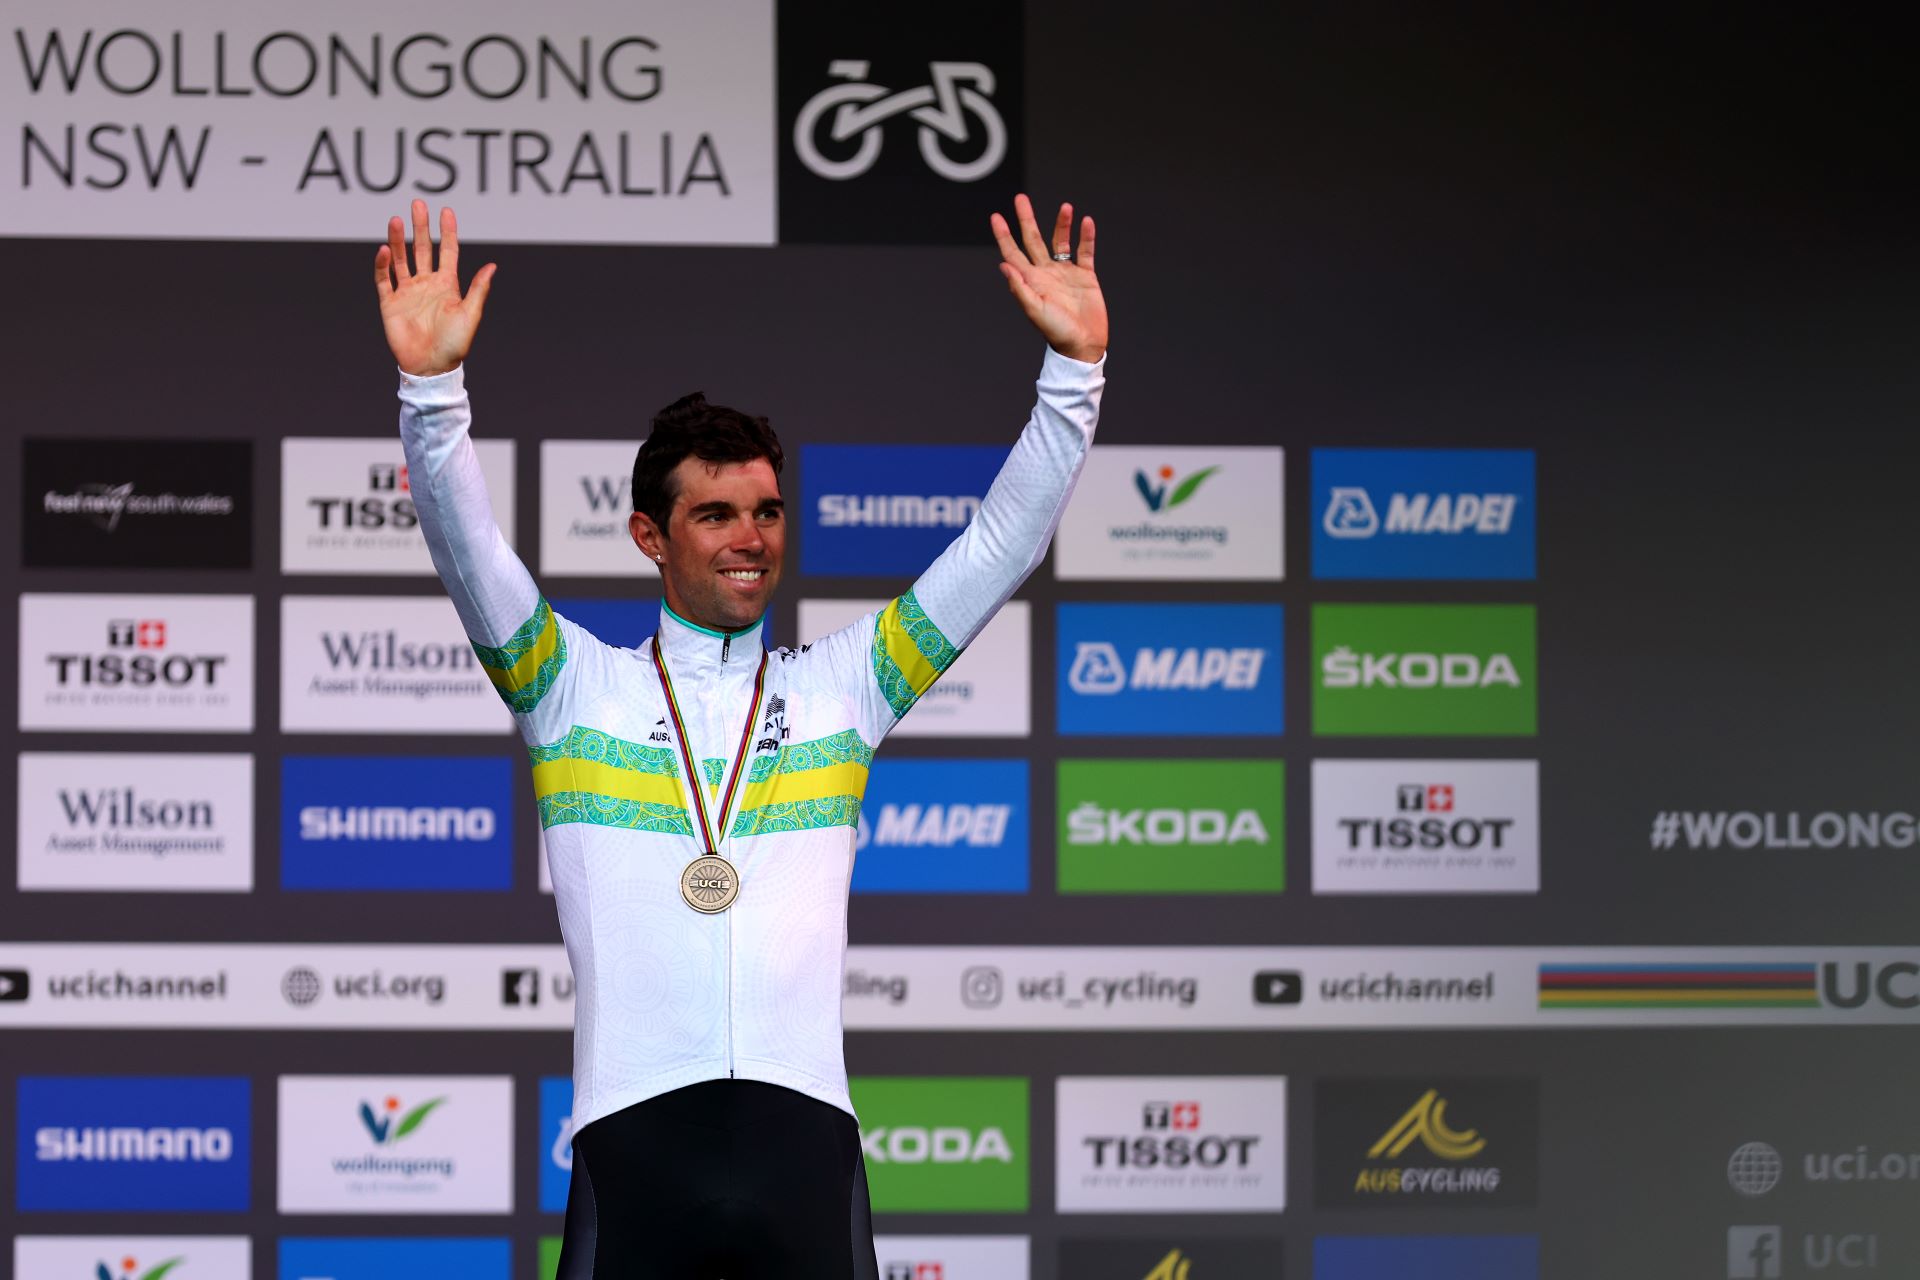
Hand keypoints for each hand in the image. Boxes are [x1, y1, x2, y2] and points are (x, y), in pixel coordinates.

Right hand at [374, 200, 495, 376]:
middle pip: (422, 249)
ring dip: (398, 240)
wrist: (430, 368)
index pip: (447, 252)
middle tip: (417, 205)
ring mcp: (407, 293)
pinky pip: (384, 280)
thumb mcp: (470, 315)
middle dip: (420, 227)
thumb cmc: (454, 345)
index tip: (446, 211)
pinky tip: (384, 249)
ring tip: (396, 220)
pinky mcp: (390, 303)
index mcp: (447, 285)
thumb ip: (478, 289)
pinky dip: (383, 265)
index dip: (447, 232)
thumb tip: (493, 265)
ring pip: (401, 259)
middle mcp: (426, 285)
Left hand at [990, 194, 1106, 362]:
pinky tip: (1086, 222)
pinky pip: (1085, 251)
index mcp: (1031, 280)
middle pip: (1033, 240)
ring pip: (1061, 241)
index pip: (1013, 253)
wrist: (1083, 345)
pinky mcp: (1085, 276)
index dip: (1004, 236)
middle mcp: (1046, 273)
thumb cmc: (1057, 332)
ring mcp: (1066, 273)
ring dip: (1062, 224)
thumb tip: (1004, 265)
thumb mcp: (1035, 310)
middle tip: (1020, 198)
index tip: (996, 216)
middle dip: (1026, 219)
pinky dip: (1086, 237)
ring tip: (1065, 207)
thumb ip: (1019, 288)